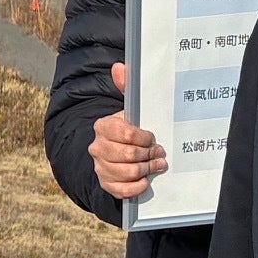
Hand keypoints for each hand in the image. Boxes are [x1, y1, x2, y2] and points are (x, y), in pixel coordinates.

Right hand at [92, 64, 165, 202]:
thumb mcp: (128, 109)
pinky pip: (123, 190)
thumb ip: (126, 87)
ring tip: (158, 165)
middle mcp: (97, 147)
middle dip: (150, 155)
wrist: (115, 152)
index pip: (127, 134)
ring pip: (129, 172)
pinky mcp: (106, 184)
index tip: (153, 137)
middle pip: (129, 155)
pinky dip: (137, 186)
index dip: (145, 138)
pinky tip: (146, 180)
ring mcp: (100, 167)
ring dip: (148, 170)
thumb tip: (119, 67)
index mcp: (103, 126)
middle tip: (160, 153)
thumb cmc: (127, 128)